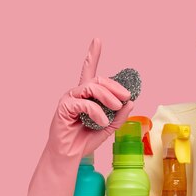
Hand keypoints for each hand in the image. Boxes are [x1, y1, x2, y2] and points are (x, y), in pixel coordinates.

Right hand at [19, 39, 133, 195]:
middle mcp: (77, 93)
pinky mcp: (64, 107)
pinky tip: (102, 121)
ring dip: (108, 96)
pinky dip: (97, 112)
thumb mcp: (111, 126)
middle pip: (99, 80)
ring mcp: (70, 98)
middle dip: (115, 87)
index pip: (90, 70)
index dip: (93, 54)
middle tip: (126, 98)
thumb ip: (121, 113)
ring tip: (116, 108)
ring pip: (92, 87)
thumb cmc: (87, 139)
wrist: (71, 156)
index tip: (97, 39)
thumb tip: (131, 101)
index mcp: (87, 94)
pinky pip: (85, 103)